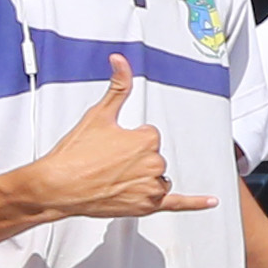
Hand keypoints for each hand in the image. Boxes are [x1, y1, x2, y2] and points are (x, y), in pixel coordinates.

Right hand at [22, 68, 211, 224]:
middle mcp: (154, 164)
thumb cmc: (75, 154)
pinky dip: (195, 203)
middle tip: (106, 162)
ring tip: (113, 179)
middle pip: (154, 157)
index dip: (128, 139)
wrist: (57, 186)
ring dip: (142, 178)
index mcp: (147, 140)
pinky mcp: (147, 206)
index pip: (149, 135)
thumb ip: (117, 86)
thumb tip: (121, 61)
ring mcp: (151, 187)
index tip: (111, 145)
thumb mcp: (98, 114)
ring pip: (158, 178)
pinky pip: (178, 203)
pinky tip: (210, 201)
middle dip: (134, 159)